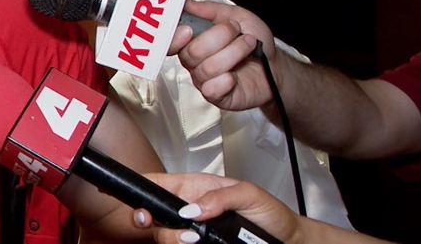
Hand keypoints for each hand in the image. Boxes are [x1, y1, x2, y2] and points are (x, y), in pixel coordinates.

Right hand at [131, 173, 301, 243]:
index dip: (140, 187)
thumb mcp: (248, 194)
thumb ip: (218, 197)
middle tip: (153, 223)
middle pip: (155, 214)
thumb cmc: (270, 213)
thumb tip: (190, 209)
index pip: (159, 183)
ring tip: (193, 240)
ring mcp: (193, 230)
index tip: (133, 197)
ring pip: (164, 235)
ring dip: (170, 238)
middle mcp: (189, 209)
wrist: (287, 240)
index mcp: (195, 187)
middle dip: (149, 219)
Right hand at [167, 0, 278, 110]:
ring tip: (249, 46)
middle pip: (192, 52)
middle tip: (237, 31)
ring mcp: (205, 80)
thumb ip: (210, 9)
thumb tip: (187, 3)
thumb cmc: (255, 42)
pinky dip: (227, 80)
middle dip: (220, 37)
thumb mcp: (236, 15)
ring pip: (208, 68)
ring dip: (234, 52)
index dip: (175, 37)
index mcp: (193, 41)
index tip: (189, 29)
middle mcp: (195, 61)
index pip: (171, 42)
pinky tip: (236, 75)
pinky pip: (212, 90)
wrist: (276, 65)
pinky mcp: (217, 96)